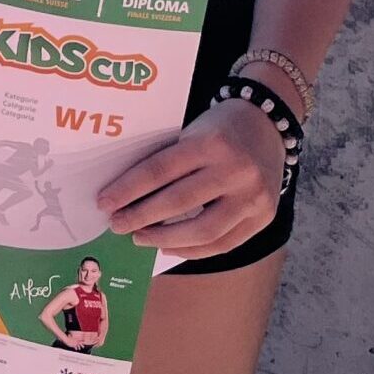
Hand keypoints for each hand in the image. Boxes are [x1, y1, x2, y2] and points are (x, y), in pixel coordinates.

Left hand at [96, 97, 284, 258]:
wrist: (269, 124)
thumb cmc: (220, 128)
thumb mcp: (193, 132)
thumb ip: (168, 161)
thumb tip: (126, 195)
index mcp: (211, 143)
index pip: (160, 170)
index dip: (128, 189)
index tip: (104, 203)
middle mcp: (235, 170)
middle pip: (179, 203)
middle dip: (141, 218)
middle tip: (117, 225)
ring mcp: (253, 196)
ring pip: (203, 231)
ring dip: (165, 240)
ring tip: (140, 238)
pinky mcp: (265, 216)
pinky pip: (224, 243)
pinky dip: (193, 250)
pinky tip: (170, 246)